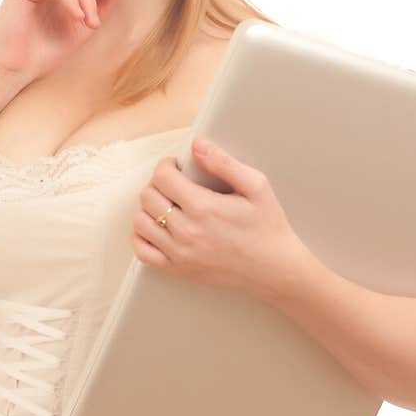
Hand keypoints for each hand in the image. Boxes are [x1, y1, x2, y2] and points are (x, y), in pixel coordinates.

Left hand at [131, 136, 313, 296]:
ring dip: (148, 208)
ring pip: (140, 222)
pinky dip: (141, 236)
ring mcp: (180, 253)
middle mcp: (187, 232)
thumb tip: (197, 145)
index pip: (162, 177)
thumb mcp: (256, 186)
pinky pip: (142, 252)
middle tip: (173, 183)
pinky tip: (155, 227)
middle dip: (157, 183)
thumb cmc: (267, 227)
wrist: (274, 268)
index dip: (166, 165)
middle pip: (148, 197)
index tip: (175, 166)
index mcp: (204, 207)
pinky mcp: (178, 269)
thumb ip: (224, 163)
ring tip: (166, 203)